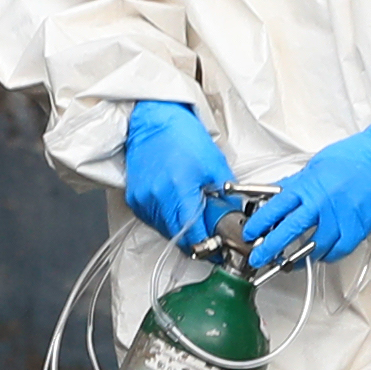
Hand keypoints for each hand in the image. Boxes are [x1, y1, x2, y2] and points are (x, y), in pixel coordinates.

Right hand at [120, 99, 235, 251]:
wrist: (153, 120)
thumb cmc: (183, 136)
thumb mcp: (215, 164)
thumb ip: (227, 194)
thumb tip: (236, 214)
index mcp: (180, 191)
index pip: (194, 236)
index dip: (208, 247)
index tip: (219, 249)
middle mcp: (158, 199)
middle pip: (178, 238)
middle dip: (196, 241)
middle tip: (211, 238)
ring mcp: (143, 200)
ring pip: (165, 231)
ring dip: (180, 231)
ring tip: (194, 220)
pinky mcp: (134, 199)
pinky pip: (153, 220)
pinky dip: (166, 220)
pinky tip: (176, 208)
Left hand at [247, 114, 370, 268]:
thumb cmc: (360, 155)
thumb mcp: (320, 162)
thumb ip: (300, 181)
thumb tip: (283, 192)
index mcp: (309, 184)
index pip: (275, 207)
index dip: (260, 223)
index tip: (250, 232)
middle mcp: (321, 204)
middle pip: (288, 231)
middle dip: (269, 248)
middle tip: (258, 258)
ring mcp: (340, 219)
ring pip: (312, 247)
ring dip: (296, 258)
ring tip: (285, 263)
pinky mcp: (358, 230)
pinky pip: (336, 251)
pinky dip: (325, 256)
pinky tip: (317, 257)